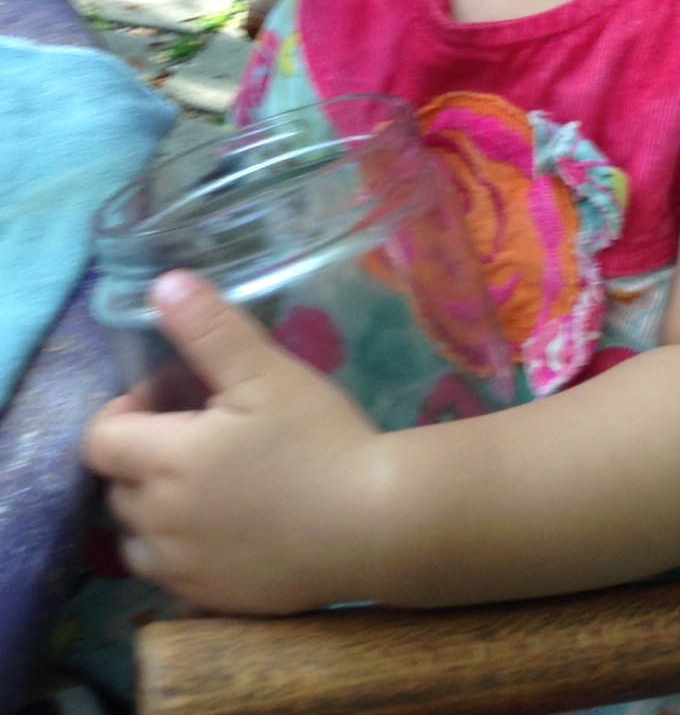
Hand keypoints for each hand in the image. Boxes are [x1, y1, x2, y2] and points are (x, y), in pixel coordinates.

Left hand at [85, 270, 383, 613]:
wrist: (375, 524)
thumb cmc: (319, 440)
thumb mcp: (267, 372)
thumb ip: (209, 328)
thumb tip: (163, 283)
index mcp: (166, 463)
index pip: (99, 439)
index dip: (127, 409)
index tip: (176, 394)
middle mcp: (160, 524)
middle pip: (116, 486)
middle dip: (145, 453)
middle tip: (203, 430)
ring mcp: (183, 570)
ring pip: (136, 537)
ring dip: (155, 507)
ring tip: (209, 482)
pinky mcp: (210, 601)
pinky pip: (170, 574)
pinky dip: (181, 549)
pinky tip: (229, 525)